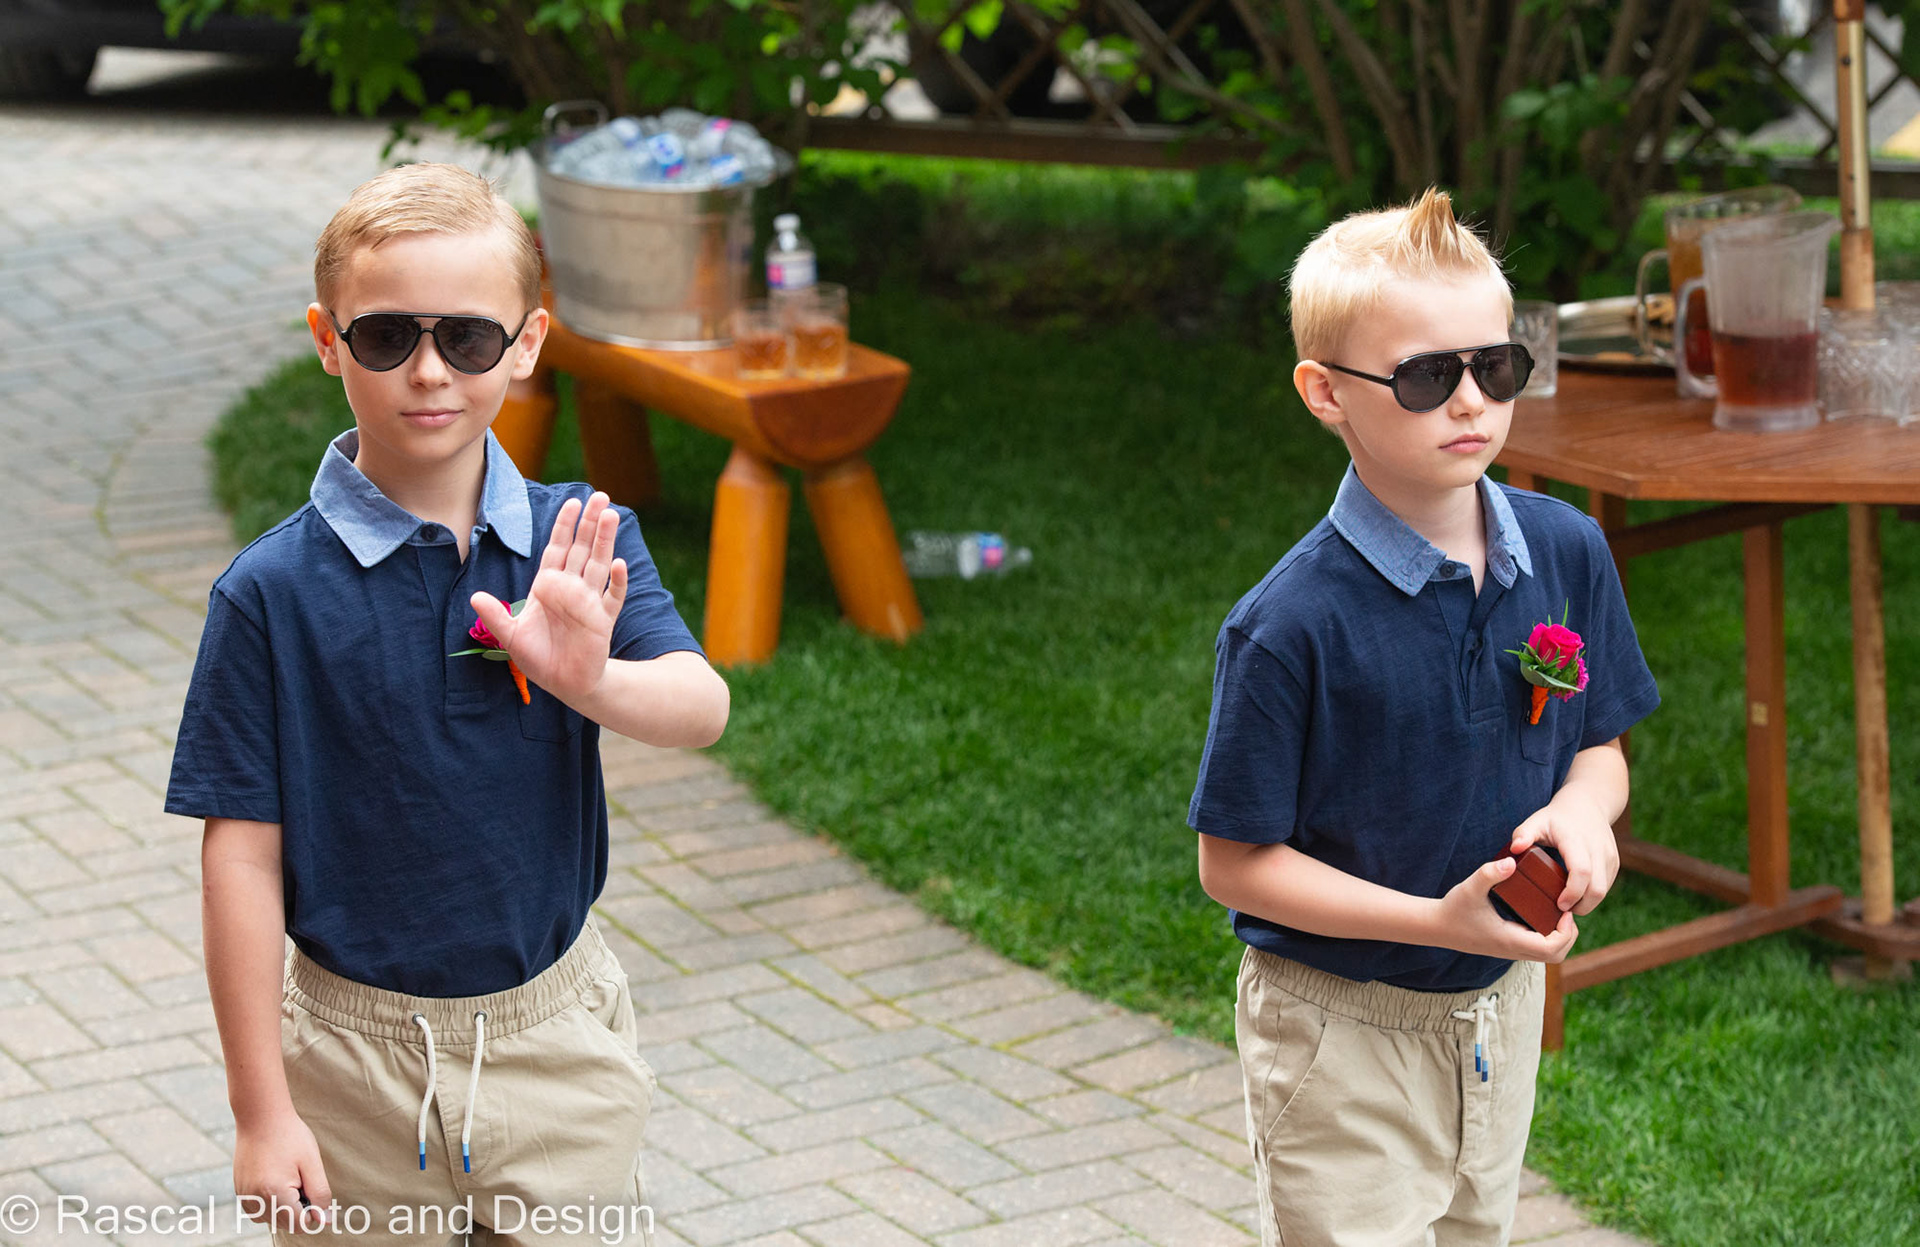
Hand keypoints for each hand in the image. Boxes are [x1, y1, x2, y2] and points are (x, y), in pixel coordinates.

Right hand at [233, 1107, 332, 1232]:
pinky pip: (259, 1209)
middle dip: (298, 1208)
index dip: (312, 1212)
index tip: (314, 1190)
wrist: (260, 1117)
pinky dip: (271, 1201)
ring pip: (271, 1218)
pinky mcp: (239, 1191)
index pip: (299, 1225)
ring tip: (288, 1176)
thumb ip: (320, 1194)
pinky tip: (276, 1177)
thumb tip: (324, 1221)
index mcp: (274, 1193)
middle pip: (285, 1224)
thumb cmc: (290, 1136)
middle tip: (300, 1178)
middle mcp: (254, 1200)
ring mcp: (244, 1196)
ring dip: (284, 1206)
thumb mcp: (312, 1163)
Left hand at [470, 492, 627, 705]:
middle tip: (600, 496)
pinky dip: (618, 581)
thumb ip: (496, 615)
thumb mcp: (511, 637)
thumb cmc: (539, 658)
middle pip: (582, 549)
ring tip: (611, 516)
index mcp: (548, 586)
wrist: (565, 684)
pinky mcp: (603, 621)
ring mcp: (589, 602)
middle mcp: (571, 589)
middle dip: (590, 523)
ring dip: (605, 541)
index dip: (564, 526)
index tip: (572, 503)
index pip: (558, 548)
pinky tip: (619, 564)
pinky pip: (613, 597)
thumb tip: (475, 597)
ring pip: (599, 564)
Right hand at [1433, 857, 1580, 963]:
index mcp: (1509, 939)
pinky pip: (1537, 949)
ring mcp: (1511, 951)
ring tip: (1557, 912)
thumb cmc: (1453, 908)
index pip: (1551, 948)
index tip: (1564, 910)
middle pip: (1556, 956)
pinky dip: (1547, 937)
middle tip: (1565, 911)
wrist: (1435, 927)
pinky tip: (1542, 915)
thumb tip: (1512, 861)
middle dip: (1568, 936)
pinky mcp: (1508, 947)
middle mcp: (1513, 950)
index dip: (1565, 932)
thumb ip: (1490, 873)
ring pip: (1547, 955)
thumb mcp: (1470, 887)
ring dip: (1559, 937)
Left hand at [1510, 790, 1620, 916]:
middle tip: (1561, 910)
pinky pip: (1607, 886)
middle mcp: (1597, 848)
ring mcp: (1609, 855)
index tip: (1559, 904)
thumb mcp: (1536, 821)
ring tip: (1568, 904)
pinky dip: (1593, 896)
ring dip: (1587, 903)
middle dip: (1581, 906)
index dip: (1572, 893)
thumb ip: (1523, 834)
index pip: (1581, 872)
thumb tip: (1515, 849)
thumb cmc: (1556, 817)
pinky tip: (1578, 896)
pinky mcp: (1614, 862)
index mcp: (1576, 840)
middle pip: (1597, 888)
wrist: (1587, 804)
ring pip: (1604, 890)